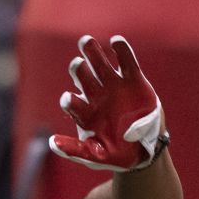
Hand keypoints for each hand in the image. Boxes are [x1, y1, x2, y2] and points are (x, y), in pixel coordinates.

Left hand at [49, 35, 164, 171]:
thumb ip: (76, 150)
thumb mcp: (96, 157)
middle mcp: (97, 96)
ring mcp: (114, 86)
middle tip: (77, 63)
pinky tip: (116, 41)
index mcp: (86, 114)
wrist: (146, 150)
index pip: (74, 104)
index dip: (70, 101)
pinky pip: (126, 61)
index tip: (68, 99)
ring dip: (92, 53)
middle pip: (83, 77)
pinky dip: (122, 50)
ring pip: (100, 64)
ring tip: (86, 41)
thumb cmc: (117, 155)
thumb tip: (52, 143)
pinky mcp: (133, 79)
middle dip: (78, 69)